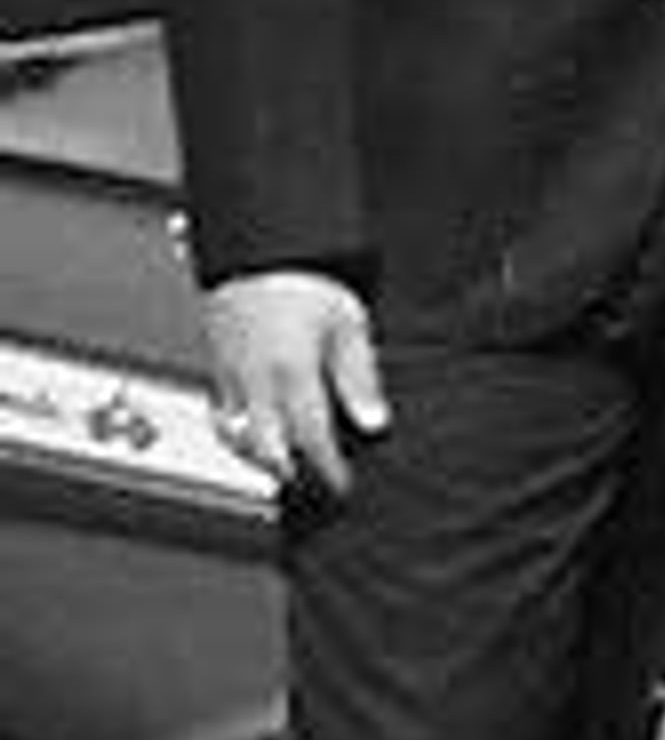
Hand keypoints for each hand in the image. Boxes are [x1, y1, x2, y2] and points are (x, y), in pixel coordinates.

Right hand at [202, 270, 388, 500]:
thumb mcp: (349, 325)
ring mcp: (229, 379)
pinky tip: (257, 441)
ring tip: (293, 470)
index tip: (345, 487)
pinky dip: (238, 438)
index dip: (329, 470)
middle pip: (268, 450)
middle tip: (320, 485)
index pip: (312, 440)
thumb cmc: (306, 283)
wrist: (258, 252)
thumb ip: (361, 379)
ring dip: (264, 461)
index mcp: (292, 373)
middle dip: (295, 474)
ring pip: (239, 440)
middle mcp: (255, 383)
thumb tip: (374, 423)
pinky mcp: (215, 371)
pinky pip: (220, 420)